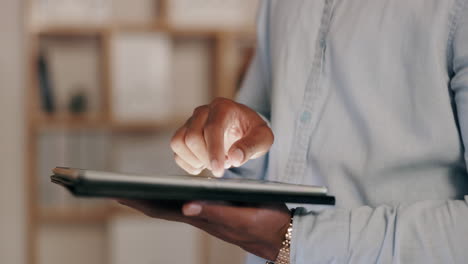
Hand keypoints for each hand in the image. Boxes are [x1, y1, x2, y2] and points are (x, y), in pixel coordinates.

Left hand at [117, 199, 290, 260]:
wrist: (283, 235)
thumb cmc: (266, 223)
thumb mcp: (243, 217)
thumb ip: (216, 212)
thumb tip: (185, 206)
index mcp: (204, 218)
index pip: (164, 210)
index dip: (141, 202)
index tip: (119, 193)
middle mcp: (201, 217)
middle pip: (162, 209)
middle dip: (139, 200)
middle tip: (116, 190)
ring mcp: (206, 216)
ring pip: (172, 207)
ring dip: (152, 199)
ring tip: (135, 190)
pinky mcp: (215, 212)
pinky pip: (186, 204)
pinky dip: (170, 198)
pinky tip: (167, 193)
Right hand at [171, 98, 273, 176]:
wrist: (243, 128)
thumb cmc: (252, 131)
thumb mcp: (263, 138)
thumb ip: (251, 146)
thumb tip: (235, 157)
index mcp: (223, 108)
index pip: (212, 128)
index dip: (214, 151)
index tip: (219, 169)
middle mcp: (203, 112)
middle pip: (192, 137)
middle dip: (206, 158)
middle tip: (224, 164)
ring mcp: (191, 122)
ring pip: (179, 143)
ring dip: (195, 160)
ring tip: (212, 162)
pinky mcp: (184, 134)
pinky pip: (177, 151)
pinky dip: (188, 163)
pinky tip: (203, 164)